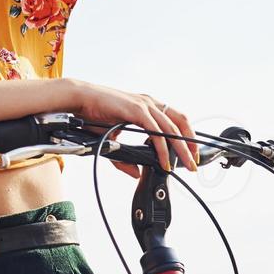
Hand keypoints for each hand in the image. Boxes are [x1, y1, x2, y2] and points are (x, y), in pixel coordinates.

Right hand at [67, 80, 199, 173]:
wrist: (80, 99)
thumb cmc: (94, 114)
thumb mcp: (114, 138)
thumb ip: (125, 157)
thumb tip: (136, 173)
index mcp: (147, 106)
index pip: (176, 120)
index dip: (187, 137)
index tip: (189, 154)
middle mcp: (150, 103)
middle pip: (181, 123)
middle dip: (191, 144)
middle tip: (194, 163)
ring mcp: (144, 105)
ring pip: (173, 129)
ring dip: (182, 149)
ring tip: (187, 165)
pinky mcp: (137, 110)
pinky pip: (156, 132)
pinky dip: (163, 149)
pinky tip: (164, 161)